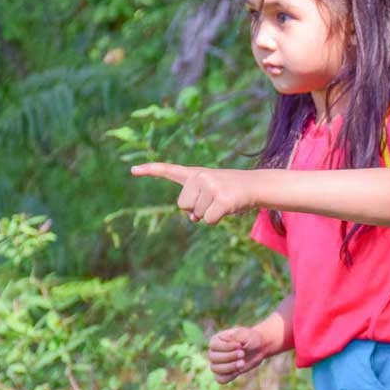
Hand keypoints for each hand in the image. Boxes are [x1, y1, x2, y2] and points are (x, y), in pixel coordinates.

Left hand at [131, 163, 256, 224]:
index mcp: (195, 173)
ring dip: (209, 213)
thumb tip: (192, 219)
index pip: (169, 170)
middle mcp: (200, 176)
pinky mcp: (222, 199)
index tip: (133, 170)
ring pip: (196, 214)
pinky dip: (217, 219)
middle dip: (197, 209)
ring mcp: (211, 186)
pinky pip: (209, 219)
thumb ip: (195, 203)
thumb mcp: (210, 193)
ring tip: (223, 201)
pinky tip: (229, 208)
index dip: (150, 170)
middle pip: (183, 206)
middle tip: (214, 200)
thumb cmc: (230, 191)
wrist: (256, 185)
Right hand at [208, 326, 266, 383]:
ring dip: (229, 367)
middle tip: (242, 354)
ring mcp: (217, 363)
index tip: (240, 346)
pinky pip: (220, 379)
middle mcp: (214, 352)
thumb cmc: (250, 339)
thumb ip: (237, 335)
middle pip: (213, 358)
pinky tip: (238, 371)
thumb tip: (230, 337)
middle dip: (229, 357)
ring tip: (242, 363)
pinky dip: (229, 377)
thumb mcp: (246, 334)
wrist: (258, 348)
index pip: (214, 346)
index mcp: (216, 340)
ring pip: (215, 369)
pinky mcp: (223, 373)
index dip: (226, 347)